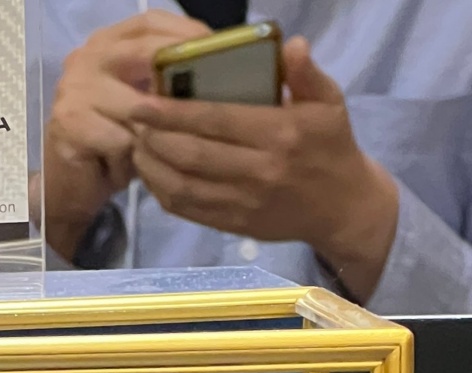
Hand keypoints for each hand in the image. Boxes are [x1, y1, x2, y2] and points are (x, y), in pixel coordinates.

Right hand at [43, 11, 207, 260]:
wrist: (69, 186)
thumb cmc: (114, 143)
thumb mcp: (144, 104)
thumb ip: (165, 82)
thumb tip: (217, 73)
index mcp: (107, 43)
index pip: (149, 22)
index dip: (184, 33)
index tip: (215, 50)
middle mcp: (87, 58)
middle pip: (144, 53)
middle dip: (180, 76)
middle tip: (207, 100)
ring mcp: (74, 89)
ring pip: (138, 105)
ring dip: (158, 131)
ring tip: (163, 149)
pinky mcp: (70, 125)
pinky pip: (121, 139)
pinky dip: (132, 159)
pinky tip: (129, 169)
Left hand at [130, 38, 398, 300]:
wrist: (342, 206)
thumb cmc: (331, 145)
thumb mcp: (329, 101)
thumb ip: (306, 73)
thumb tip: (291, 45)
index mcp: (280, 134)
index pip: (216, 121)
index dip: (175, 113)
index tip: (144, 101)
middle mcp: (259, 171)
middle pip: (192, 154)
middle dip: (154, 137)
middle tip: (132, 119)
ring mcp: (244, 202)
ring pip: (183, 186)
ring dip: (152, 166)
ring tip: (135, 144)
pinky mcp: (234, 225)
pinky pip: (188, 210)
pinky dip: (162, 192)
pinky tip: (151, 173)